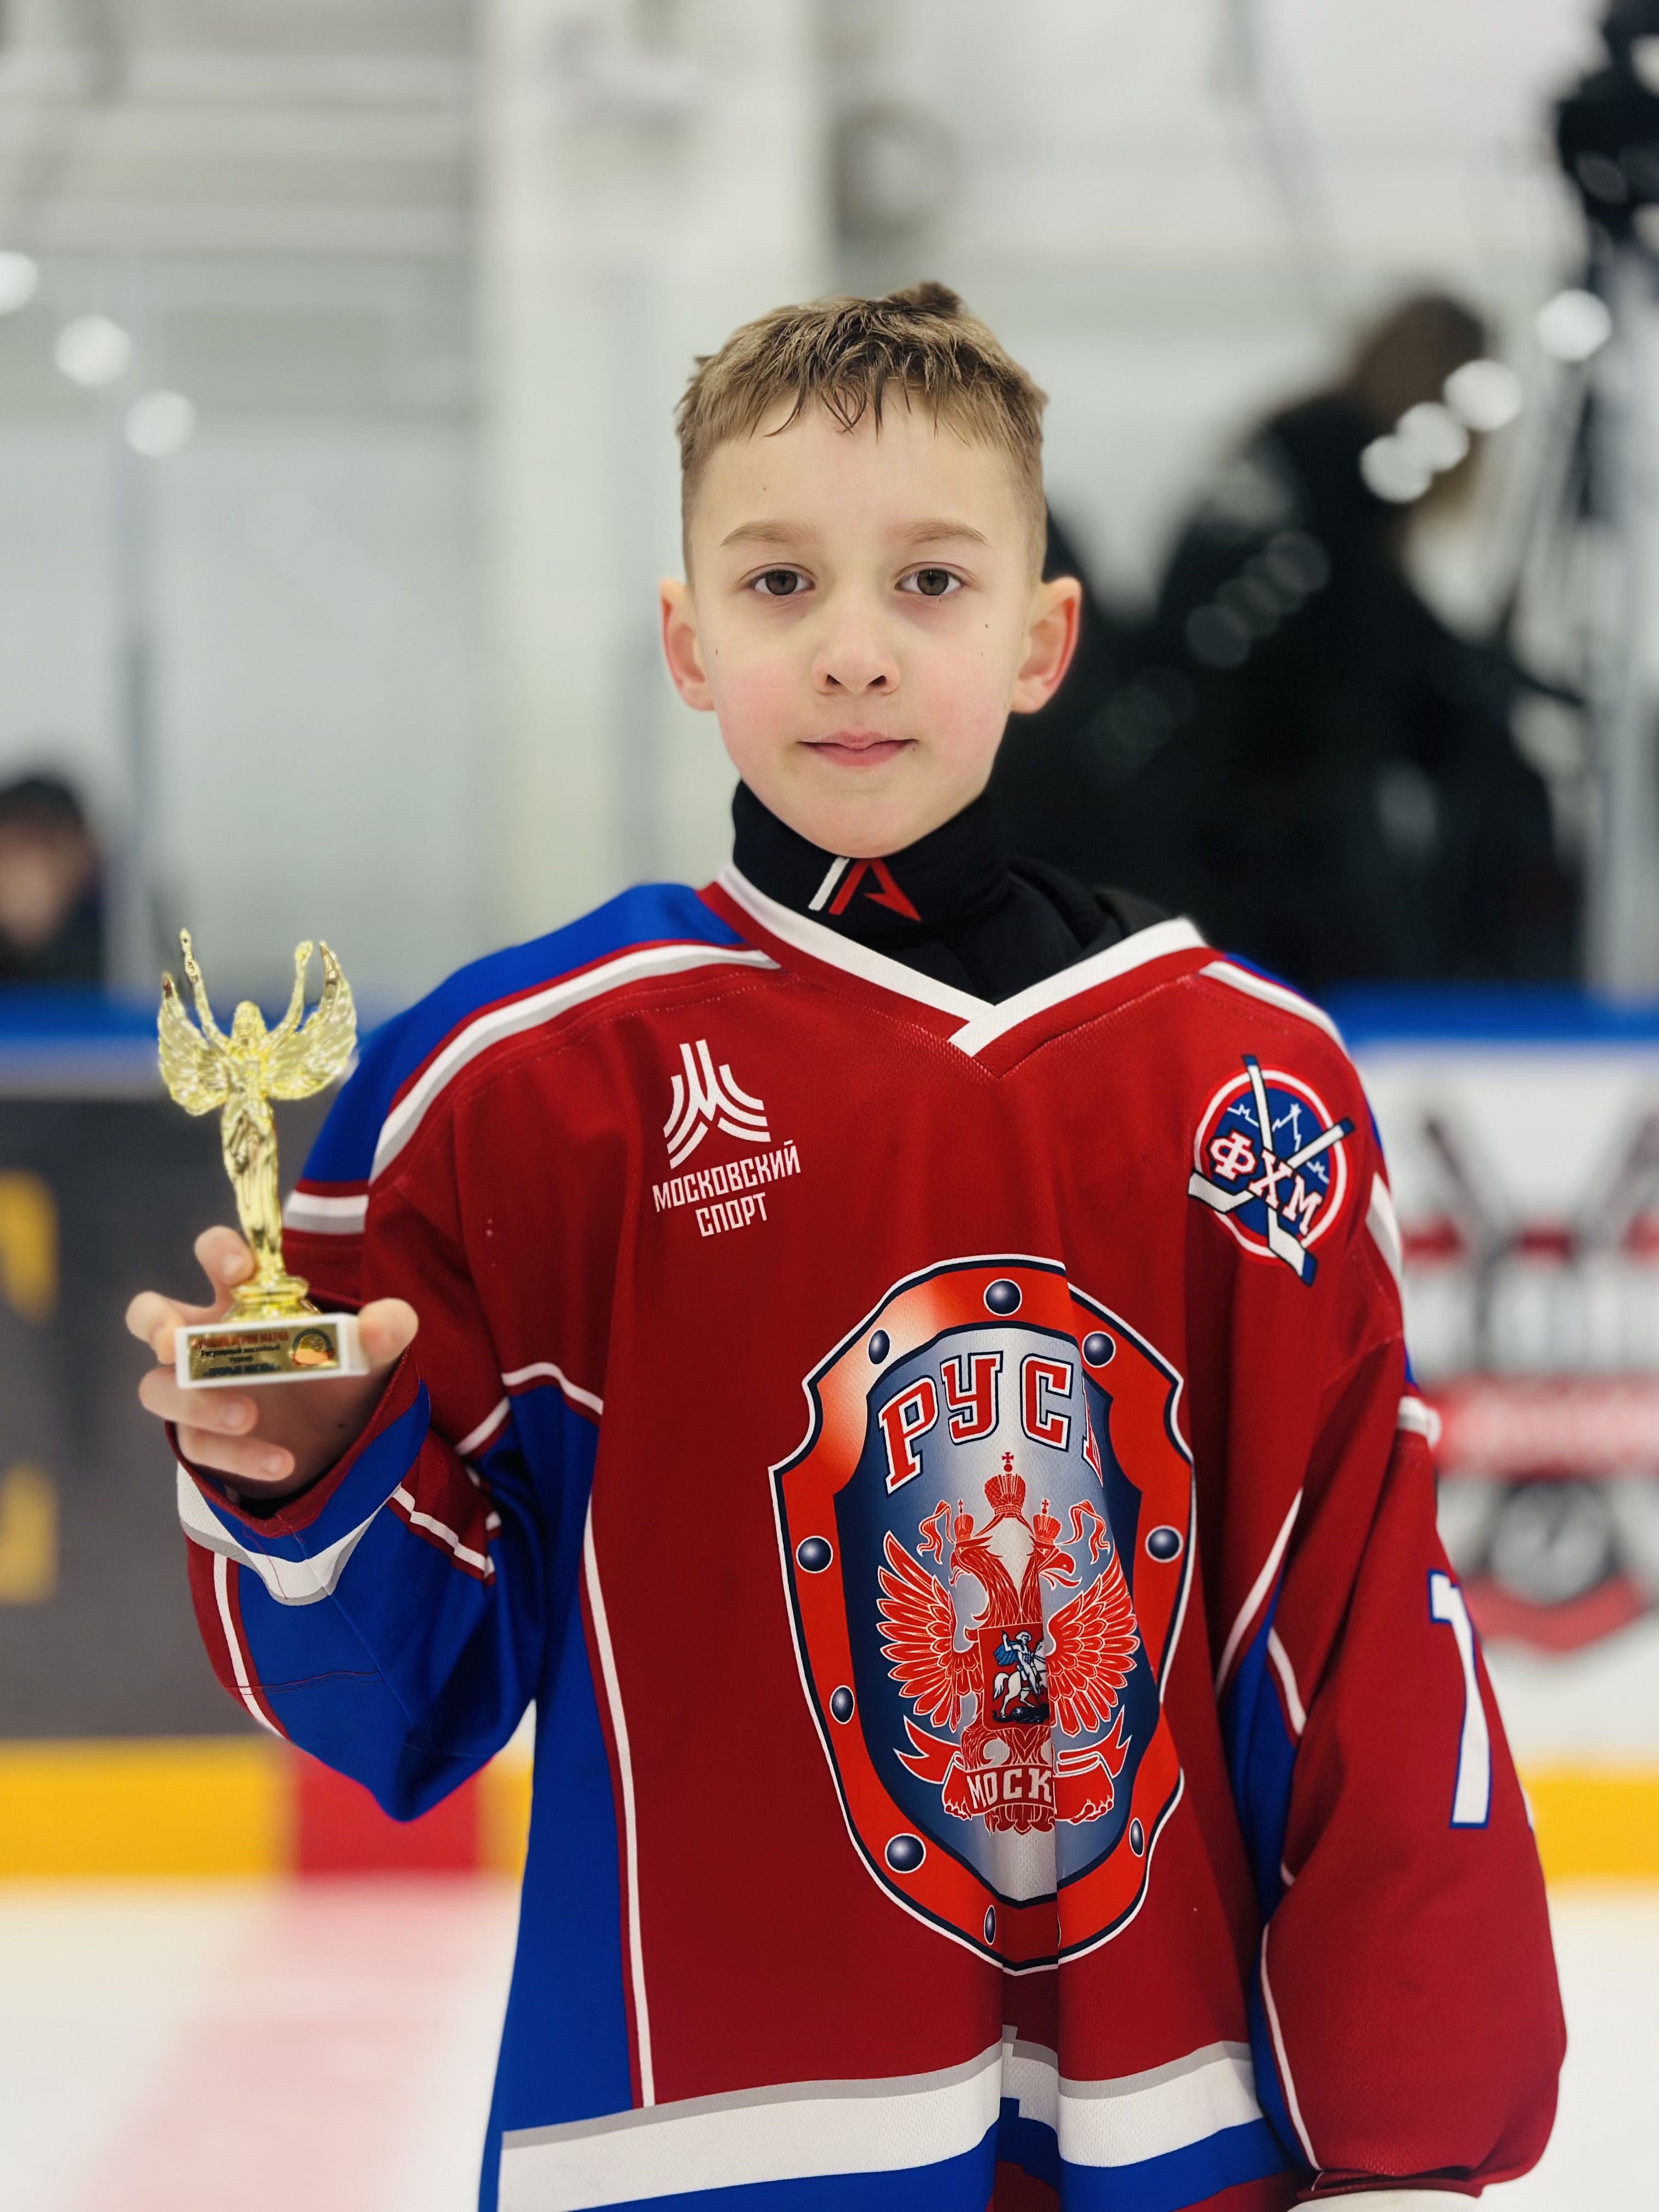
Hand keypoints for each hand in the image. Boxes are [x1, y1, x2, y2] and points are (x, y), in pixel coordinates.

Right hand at [126, 1226, 418, 1499]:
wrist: (337, 1443)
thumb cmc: (338, 1377)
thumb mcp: (370, 1354)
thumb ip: (384, 1331)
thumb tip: (387, 1321)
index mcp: (244, 1301)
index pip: (215, 1257)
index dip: (219, 1252)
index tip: (241, 1268)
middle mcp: (208, 1340)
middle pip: (149, 1315)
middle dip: (154, 1321)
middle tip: (175, 1338)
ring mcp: (196, 1391)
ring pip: (158, 1388)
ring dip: (198, 1401)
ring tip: (249, 1414)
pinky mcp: (201, 1439)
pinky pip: (200, 1445)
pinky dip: (240, 1454)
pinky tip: (283, 1461)